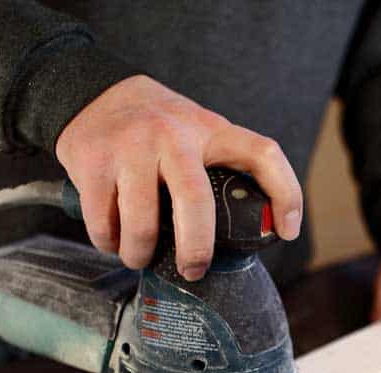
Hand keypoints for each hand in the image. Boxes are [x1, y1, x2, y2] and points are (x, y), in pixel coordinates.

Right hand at [55, 75, 302, 280]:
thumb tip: (253, 229)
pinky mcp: (93, 162)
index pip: (262, 154)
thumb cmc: (158, 128)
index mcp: (210, 130)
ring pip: (142, 222)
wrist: (93, 94)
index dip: (285, 194)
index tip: (287, 231)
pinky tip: (114, 240)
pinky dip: (109, 242)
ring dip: (140, 253)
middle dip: (197, 248)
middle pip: (195, 201)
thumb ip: (222, 169)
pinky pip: (103, 221)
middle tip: (194, 270)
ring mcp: (131, 147)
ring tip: (140, 258)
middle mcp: (172, 135)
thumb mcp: (199, 134)